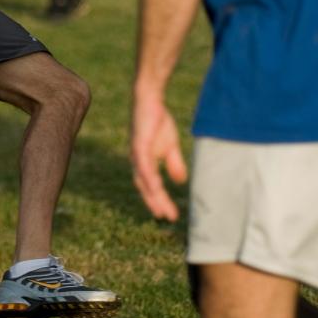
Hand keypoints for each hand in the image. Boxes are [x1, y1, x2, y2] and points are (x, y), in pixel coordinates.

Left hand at [131, 91, 187, 221]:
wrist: (150, 100)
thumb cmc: (157, 121)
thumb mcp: (170, 146)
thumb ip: (174, 164)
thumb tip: (180, 182)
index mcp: (144, 163)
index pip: (150, 186)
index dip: (158, 200)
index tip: (169, 215)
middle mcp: (137, 162)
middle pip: (145, 187)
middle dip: (155, 203)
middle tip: (167, 217)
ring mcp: (136, 154)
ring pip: (144, 180)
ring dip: (152, 195)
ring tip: (161, 209)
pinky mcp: (138, 144)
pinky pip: (143, 165)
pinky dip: (148, 178)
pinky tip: (155, 187)